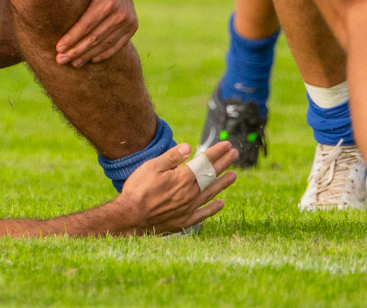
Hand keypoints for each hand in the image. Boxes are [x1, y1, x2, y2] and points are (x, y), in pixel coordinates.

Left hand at [54, 0, 137, 66]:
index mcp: (108, 1)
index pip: (87, 25)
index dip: (72, 37)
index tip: (57, 47)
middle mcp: (121, 14)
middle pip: (94, 38)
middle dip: (75, 50)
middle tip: (59, 60)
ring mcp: (128, 22)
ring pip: (104, 44)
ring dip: (86, 55)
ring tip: (71, 63)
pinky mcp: (132, 28)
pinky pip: (117, 46)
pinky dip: (103, 54)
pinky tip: (90, 60)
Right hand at [114, 142, 237, 233]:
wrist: (131, 218)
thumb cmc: (138, 189)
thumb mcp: (151, 167)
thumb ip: (172, 157)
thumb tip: (188, 147)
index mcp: (183, 178)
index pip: (205, 162)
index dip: (216, 152)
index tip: (227, 145)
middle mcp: (190, 193)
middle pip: (211, 175)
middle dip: (224, 163)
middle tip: (235, 154)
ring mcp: (189, 208)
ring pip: (211, 193)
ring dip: (223, 183)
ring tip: (233, 176)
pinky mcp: (184, 221)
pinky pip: (204, 213)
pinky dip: (213, 208)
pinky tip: (221, 204)